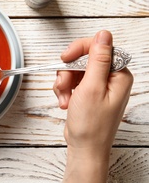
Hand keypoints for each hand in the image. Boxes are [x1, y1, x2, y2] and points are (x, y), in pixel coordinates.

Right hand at [53, 30, 132, 182]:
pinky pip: (71, 81)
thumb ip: (98, 59)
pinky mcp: (88, 92)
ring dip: (64, 83)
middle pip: (83, 58)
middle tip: (64, 85)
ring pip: (74, 70)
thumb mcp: (92, 88)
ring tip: (64, 99)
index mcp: (119, 75)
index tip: (65, 58)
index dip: (79, 50)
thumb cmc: (91, 125)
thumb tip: (103, 35)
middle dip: (68, 72)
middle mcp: (110, 78)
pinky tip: (65, 102)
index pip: (99, 47)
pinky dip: (64, 90)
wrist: (84, 148)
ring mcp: (98, 86)